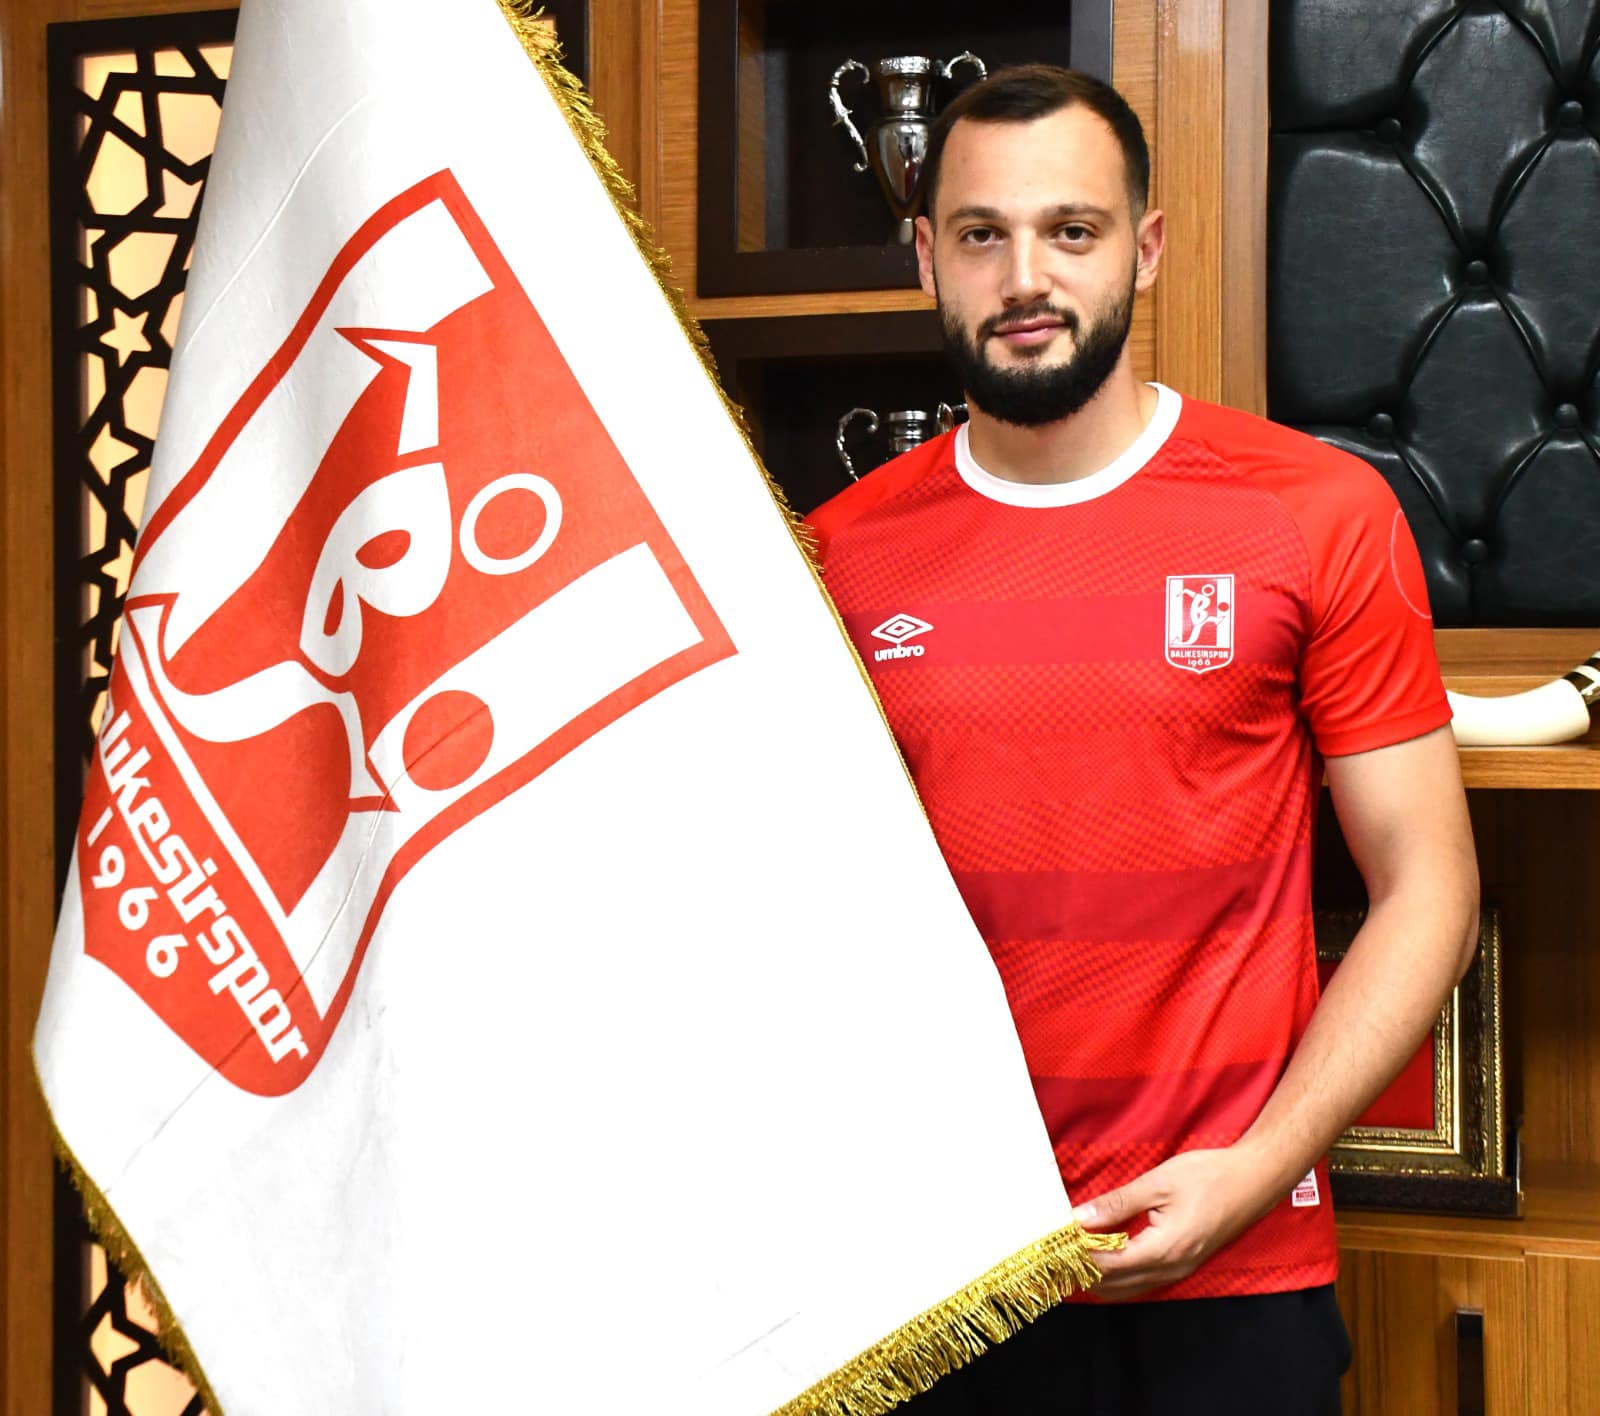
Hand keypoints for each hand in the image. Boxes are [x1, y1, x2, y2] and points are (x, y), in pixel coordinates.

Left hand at [1073, 1146, 1278, 1300]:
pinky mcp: (1184, 1263)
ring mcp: (1180, 1270)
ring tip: (1072, 1257)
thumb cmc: (1210, 1177)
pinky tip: (1104, 1257)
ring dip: (1099, 1277)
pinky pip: (1144, 1280)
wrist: (1255, 1181)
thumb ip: (1117, 1204)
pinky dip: (1119, 1274)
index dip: (1077, 1258)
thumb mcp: (1157, 1183)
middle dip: (1082, 1273)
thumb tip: (1080, 1218)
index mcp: (1163, 1250)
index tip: (1053, 1245)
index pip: (1107, 1265)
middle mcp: (1171, 1268)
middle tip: (1055, 1255)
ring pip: (1129, 1287)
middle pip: (1115, 1284)